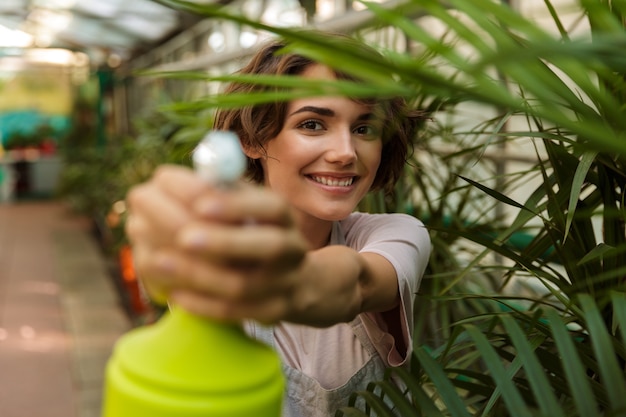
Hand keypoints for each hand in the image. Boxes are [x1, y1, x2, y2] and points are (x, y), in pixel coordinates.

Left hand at [125, 164, 308, 322]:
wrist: (284, 278)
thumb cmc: (247, 230)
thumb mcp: (240, 205)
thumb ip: (215, 191)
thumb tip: (174, 179)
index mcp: (284, 218)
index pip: (272, 207)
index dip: (237, 205)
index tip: (199, 203)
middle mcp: (292, 250)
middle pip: (269, 246)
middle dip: (223, 241)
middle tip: (182, 236)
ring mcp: (283, 285)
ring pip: (243, 285)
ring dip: (199, 273)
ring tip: (159, 260)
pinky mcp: (269, 314)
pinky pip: (233, 313)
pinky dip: (201, 303)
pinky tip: (173, 291)